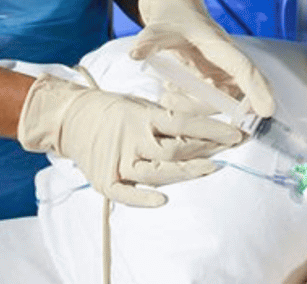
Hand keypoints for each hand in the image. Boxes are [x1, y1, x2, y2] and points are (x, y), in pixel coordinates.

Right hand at [17, 73, 242, 206]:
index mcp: (142, 117)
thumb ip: (168, 119)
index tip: (236, 133)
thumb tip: (205, 129)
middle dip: (207, 150)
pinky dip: (143, 198)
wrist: (70, 119)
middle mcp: (131, 139)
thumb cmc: (114, 111)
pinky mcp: (105, 180)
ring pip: (157, 172)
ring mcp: (117, 161)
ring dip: (187, 172)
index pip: (184, 124)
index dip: (212, 130)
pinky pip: (125, 194)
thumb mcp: (142, 105)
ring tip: (213, 168)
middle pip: (175, 150)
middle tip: (233, 148)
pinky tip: (162, 200)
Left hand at [129, 0, 274, 117]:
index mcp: (220, 46)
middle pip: (234, 94)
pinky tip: (171, 93)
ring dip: (195, 107)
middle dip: (206, 106)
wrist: (176, 12)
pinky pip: (212, 101)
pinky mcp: (216, 81)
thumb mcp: (158, 27)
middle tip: (170, 99)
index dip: (258, 90)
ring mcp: (224, 73)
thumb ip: (149, 40)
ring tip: (165, 94)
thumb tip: (135, 52)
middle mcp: (228, 61)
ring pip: (222, 102)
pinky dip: (192, 104)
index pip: (244, 69)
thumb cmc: (173, 18)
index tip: (267, 111)